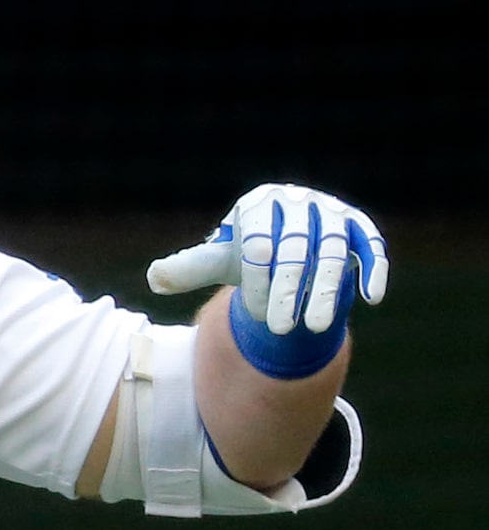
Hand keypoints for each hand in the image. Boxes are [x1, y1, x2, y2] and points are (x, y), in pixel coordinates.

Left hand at [146, 181, 387, 334]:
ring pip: (333, 250)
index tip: (253, 315)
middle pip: (296, 247)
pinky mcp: (360, 226)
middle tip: (279, 327)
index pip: (258, 241)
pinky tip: (370, 298)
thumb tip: (156, 278)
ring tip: (315, 328)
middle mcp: (297, 201)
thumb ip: (191, 268)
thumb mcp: (219, 261)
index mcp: (258, 204)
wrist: (286, 244)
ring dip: (327, 289)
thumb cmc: (248, 254)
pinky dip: (374, 268)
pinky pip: (371, 244)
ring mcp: (332, 212)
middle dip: (288, 290)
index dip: (256, 280)